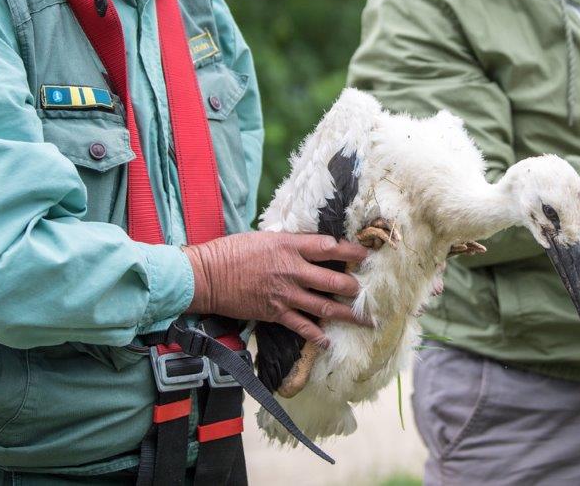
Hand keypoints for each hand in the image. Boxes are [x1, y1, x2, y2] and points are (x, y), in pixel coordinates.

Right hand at [182, 232, 371, 347]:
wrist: (209, 275)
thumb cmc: (233, 251)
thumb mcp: (266, 237)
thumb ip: (291, 243)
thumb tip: (312, 246)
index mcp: (290, 246)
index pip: (328, 247)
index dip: (351, 252)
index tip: (367, 255)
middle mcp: (292, 270)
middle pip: (333, 280)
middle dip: (354, 288)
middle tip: (370, 292)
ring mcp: (285, 294)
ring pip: (324, 306)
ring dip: (347, 314)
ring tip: (365, 320)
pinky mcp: (275, 313)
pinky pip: (302, 327)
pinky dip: (317, 336)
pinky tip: (330, 341)